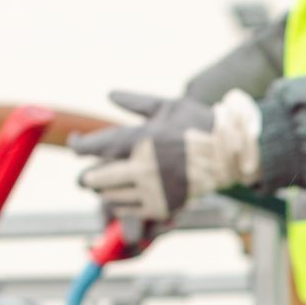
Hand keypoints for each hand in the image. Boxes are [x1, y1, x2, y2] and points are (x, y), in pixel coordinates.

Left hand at [70, 89, 261, 220]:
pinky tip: (123, 198)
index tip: (75, 143)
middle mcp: (142, 166)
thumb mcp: (165, 105)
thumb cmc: (197, 123)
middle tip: (85, 176)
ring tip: (106, 186)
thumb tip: (109, 94)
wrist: (230, 151)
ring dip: (104, 191)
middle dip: (86, 177)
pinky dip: (123, 204)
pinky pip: (131, 210)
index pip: (92, 147)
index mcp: (139, 138)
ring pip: (110, 196)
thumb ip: (134, 102)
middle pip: (94, 179)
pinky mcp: (164, 204)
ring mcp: (153, 188)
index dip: (78, 146)